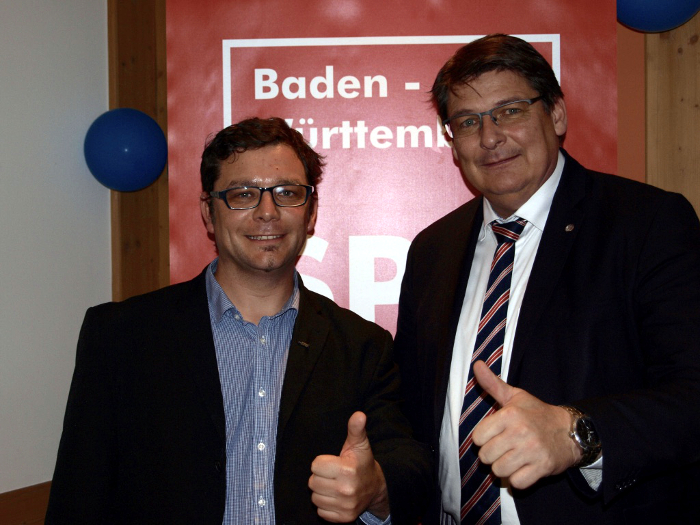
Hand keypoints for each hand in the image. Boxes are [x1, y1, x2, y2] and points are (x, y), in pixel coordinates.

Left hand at [309, 411, 389, 521]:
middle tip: (333, 474)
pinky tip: (336, 497)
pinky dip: (326, 505)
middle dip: (321, 477)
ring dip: (322, 491)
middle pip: (312, 482)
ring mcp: (345, 506)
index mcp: (347, 469)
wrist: (376, 487)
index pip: (315, 465)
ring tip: (334, 485)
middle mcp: (346, 489)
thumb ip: (355, 429)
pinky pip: (321, 511)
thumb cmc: (362, 462)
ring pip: (315, 497)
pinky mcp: (344, 518)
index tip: (333, 462)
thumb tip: (359, 414)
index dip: (322, 462)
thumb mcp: (359, 444)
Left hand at [471, 361, 581, 488]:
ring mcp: (532, 451)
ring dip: (504, 468)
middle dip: (492, 455)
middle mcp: (520, 432)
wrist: (571, 431)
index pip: (478, 437)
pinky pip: (517, 483)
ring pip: (499, 471)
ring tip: (513, 458)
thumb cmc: (537, 413)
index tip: (494, 436)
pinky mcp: (543, 467)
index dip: (483, 439)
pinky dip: (518, 479)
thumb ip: (492, 384)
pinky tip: (524, 468)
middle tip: (504, 448)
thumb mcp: (515, 396)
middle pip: (486, 456)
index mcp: (510, 414)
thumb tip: (476, 364)